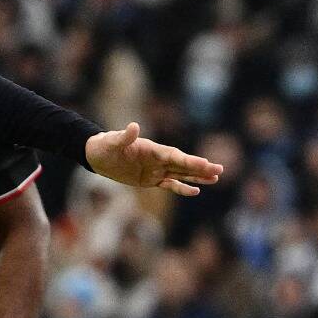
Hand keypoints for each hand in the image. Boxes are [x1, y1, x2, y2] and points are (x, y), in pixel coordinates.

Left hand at [85, 123, 222, 196]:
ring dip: (198, 177)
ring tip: (216, 178)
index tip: (205, 164)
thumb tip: (134, 126)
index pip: (175, 156)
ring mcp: (156, 170)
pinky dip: (182, 188)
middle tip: (220, 170)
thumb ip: (125, 136)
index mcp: (153, 149)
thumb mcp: (112, 141)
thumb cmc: (105, 145)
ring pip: (181, 174)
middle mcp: (158, 159)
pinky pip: (169, 185)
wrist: (97, 155)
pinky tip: (195, 191)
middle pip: (183, 165)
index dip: (190, 161)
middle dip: (201, 168)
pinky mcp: (150, 180)